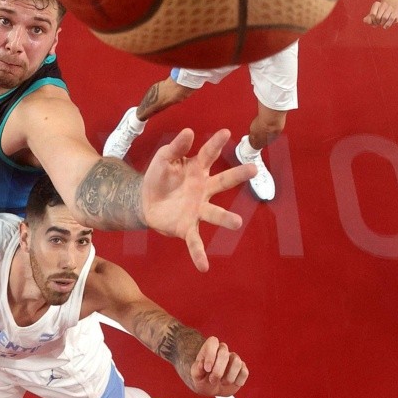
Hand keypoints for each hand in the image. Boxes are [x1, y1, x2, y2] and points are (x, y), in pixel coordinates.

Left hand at [140, 128, 253, 271]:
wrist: (144, 201)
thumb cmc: (159, 177)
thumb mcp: (164, 158)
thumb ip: (176, 146)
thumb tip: (190, 131)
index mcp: (197, 169)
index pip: (208, 154)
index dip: (216, 143)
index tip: (226, 132)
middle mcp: (202, 189)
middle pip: (223, 181)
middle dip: (238, 175)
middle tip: (254, 168)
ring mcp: (197, 209)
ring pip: (214, 213)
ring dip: (226, 219)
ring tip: (237, 223)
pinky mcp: (187, 227)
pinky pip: (195, 242)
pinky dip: (199, 254)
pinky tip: (204, 267)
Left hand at [189, 336, 248, 395]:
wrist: (211, 388)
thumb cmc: (202, 378)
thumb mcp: (196, 376)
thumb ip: (197, 370)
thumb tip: (201, 364)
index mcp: (210, 347)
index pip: (213, 342)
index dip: (211, 355)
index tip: (207, 369)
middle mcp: (223, 350)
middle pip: (224, 353)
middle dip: (218, 370)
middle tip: (212, 380)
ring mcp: (233, 359)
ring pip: (236, 361)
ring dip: (228, 377)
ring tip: (222, 382)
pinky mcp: (242, 369)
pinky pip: (244, 372)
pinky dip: (238, 381)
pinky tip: (231, 384)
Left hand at [363, 1, 397, 27]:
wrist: (391, 7)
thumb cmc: (380, 13)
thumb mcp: (373, 15)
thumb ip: (368, 19)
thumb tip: (365, 21)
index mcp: (376, 4)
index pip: (372, 14)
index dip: (372, 21)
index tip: (373, 22)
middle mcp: (384, 4)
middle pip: (378, 17)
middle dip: (377, 23)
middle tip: (378, 24)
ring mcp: (391, 7)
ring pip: (385, 18)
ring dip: (382, 24)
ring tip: (382, 25)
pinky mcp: (397, 11)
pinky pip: (392, 19)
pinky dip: (388, 24)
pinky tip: (386, 26)